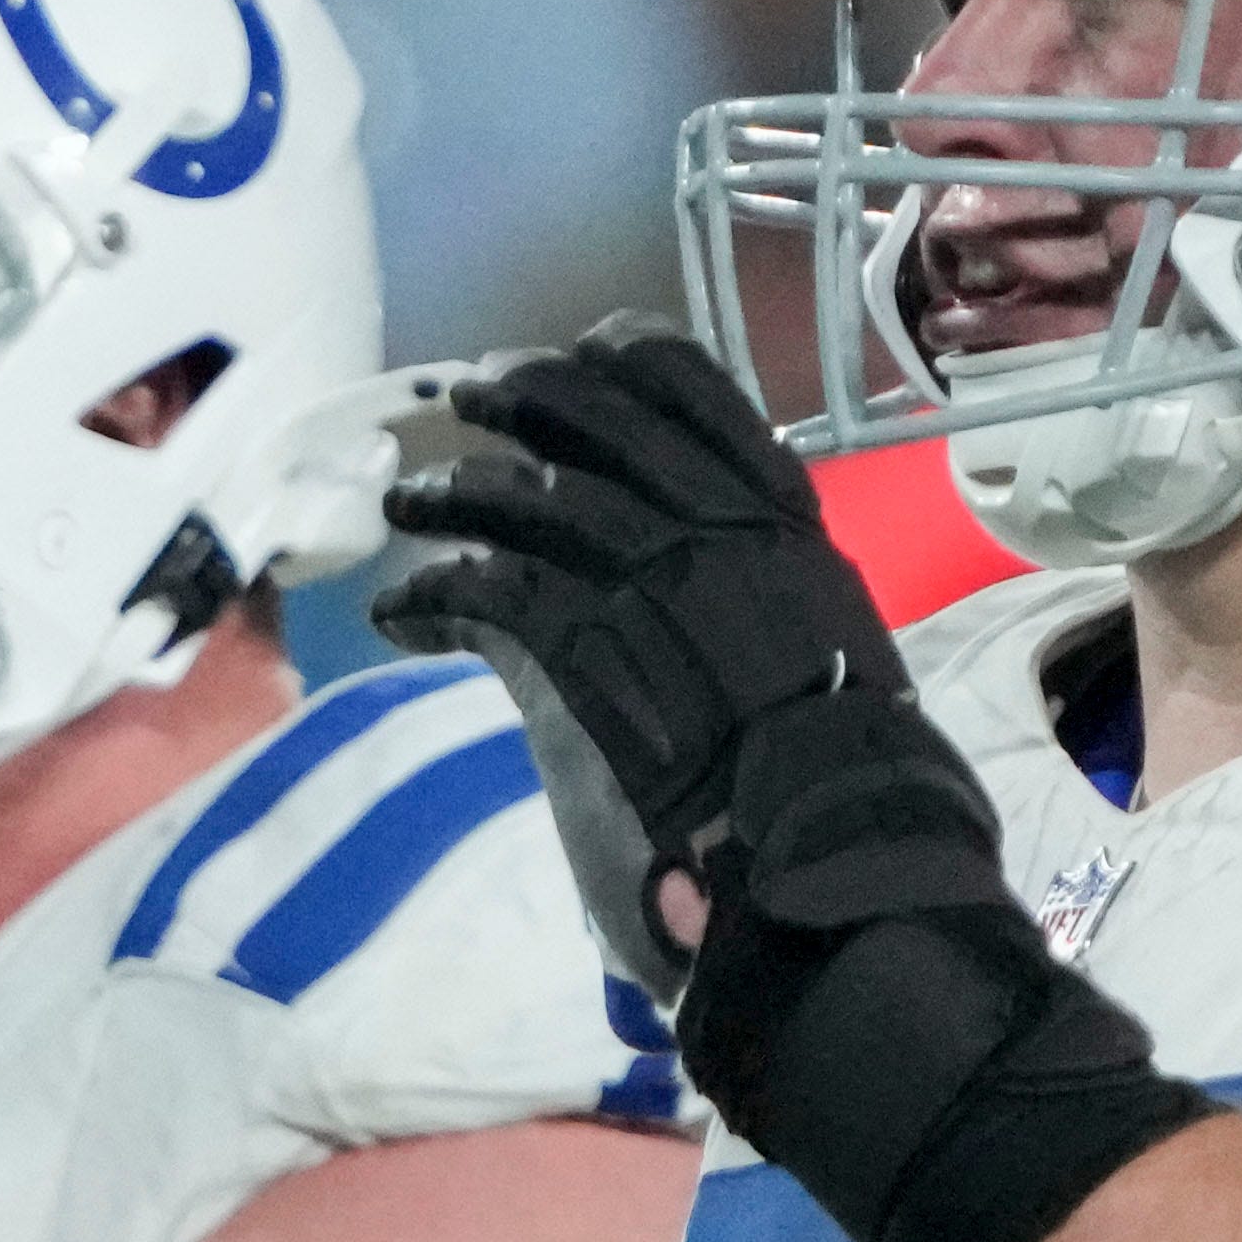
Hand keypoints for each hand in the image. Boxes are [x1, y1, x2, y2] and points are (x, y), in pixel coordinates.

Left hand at [372, 329, 1203, 1241]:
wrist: (840, 886)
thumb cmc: (838, 816)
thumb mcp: (810, 683)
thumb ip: (747, 632)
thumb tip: (691, 634)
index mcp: (794, 539)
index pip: (709, 400)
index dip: (629, 365)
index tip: (582, 355)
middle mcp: (734, 543)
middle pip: (608, 421)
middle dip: (525, 401)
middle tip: (467, 403)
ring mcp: (669, 591)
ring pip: (538, 494)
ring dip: (458, 490)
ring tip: (409, 502)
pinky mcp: (599, 657)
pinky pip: (494, 590)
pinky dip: (433, 590)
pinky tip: (401, 611)